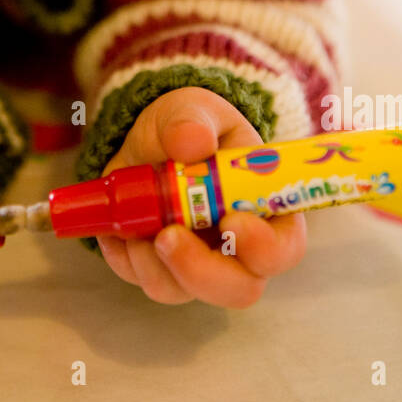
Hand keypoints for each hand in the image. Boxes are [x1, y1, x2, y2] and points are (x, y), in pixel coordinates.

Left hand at [96, 86, 306, 306]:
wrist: (150, 142)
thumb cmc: (189, 128)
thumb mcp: (194, 109)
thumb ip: (194, 119)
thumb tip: (192, 141)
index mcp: (266, 211)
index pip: (284, 248)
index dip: (264, 247)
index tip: (230, 221)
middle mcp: (238, 250)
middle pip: (239, 288)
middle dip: (200, 270)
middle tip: (167, 235)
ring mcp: (200, 265)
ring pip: (185, 292)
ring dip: (154, 265)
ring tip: (133, 226)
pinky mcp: (162, 270)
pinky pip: (145, 280)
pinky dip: (126, 259)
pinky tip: (117, 229)